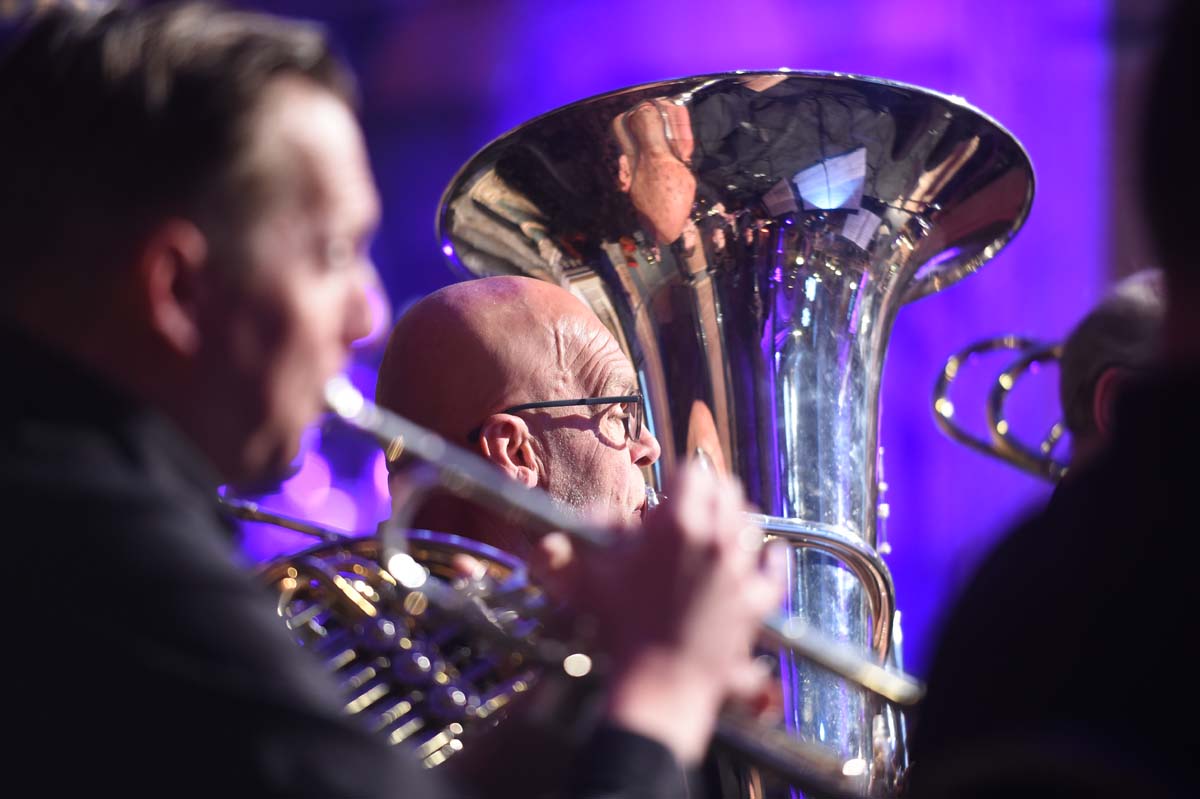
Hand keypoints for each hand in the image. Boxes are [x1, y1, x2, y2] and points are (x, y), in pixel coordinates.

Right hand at [535, 464, 784, 763]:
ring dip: (733, 522)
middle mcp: (716, 539)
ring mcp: (740, 570)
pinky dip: (772, 558)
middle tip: (690, 508)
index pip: (692, 472)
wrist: (659, 683)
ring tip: (714, 533)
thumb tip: (579, 519)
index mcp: (678, 524)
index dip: (679, 478)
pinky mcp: (757, 602)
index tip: (670, 490)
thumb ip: (582, 540)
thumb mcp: (593, 576)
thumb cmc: (621, 630)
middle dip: (708, 493)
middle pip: (727, 490)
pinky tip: (768, 554)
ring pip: (750, 523)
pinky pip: (775, 568)